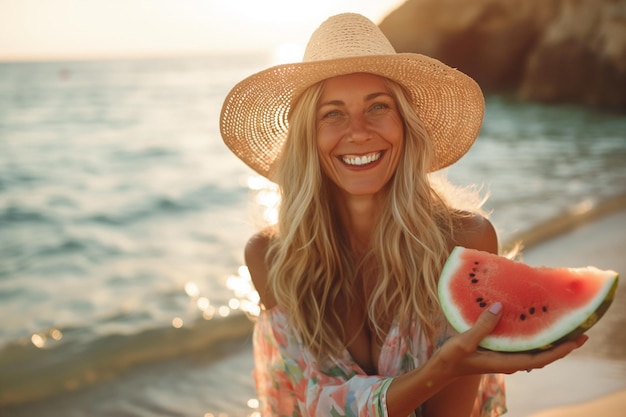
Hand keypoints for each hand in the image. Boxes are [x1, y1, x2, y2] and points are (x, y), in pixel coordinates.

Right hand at [433, 302, 587, 376]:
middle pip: (543, 355)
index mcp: (505, 362)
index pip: (540, 359)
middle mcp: (509, 361)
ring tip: (562, 324)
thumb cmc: (452, 358)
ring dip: (549, 339)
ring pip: (534, 350)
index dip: (560, 350)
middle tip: (580, 329)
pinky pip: (522, 344)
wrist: (441, 369)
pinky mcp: (498, 350)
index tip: (578, 339)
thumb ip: (482, 326)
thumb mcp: (464, 342)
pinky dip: (533, 335)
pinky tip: (533, 322)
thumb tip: (499, 308)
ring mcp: (504, 356)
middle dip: (561, 344)